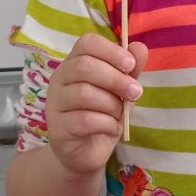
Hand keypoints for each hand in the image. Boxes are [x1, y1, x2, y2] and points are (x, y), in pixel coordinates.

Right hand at [46, 35, 147, 175]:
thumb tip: (140, 47)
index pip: (86, 43)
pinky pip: (85, 120)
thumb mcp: (121, 90)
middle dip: (116, 79)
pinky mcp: (58, 128)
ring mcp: (55, 104)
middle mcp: (60, 80)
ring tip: (120, 114)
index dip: (111, 51)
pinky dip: (106, 123)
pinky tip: (112, 128)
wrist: (86, 153)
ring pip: (85, 93)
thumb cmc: (103, 115)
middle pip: (85, 66)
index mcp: (75, 64)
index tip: (131, 65)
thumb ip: (130, 70)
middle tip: (136, 92)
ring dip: (112, 104)